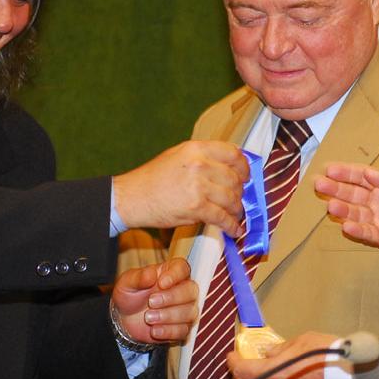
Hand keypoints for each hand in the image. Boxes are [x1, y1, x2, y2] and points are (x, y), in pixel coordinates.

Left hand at [111, 257, 196, 342]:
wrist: (125, 319)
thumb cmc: (130, 296)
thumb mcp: (127, 283)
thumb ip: (139, 277)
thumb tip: (152, 273)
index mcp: (170, 272)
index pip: (182, 268)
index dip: (175, 275)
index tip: (161, 283)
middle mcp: (182, 288)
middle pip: (191, 290)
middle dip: (172, 298)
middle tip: (151, 302)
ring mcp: (185, 308)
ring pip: (190, 312)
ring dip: (169, 316)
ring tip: (148, 318)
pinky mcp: (182, 327)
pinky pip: (184, 330)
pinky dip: (168, 331)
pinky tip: (154, 330)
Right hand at [113, 140, 248, 236]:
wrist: (132, 197)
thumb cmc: (153, 178)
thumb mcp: (178, 156)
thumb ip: (203, 158)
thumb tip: (229, 169)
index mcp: (196, 149)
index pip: (233, 153)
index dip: (244, 167)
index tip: (246, 176)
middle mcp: (200, 164)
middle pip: (235, 178)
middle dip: (240, 192)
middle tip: (239, 199)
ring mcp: (198, 186)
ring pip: (232, 198)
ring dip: (237, 210)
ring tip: (235, 215)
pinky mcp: (196, 207)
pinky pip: (222, 217)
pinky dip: (231, 226)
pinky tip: (234, 230)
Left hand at [227, 332, 337, 378]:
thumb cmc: (329, 355)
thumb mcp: (303, 341)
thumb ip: (282, 348)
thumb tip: (270, 352)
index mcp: (274, 374)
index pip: (243, 370)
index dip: (234, 362)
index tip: (231, 356)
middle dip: (248, 374)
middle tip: (250, 361)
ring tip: (277, 368)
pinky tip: (295, 378)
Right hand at [314, 163, 378, 254]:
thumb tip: (367, 173)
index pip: (359, 176)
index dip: (344, 173)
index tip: (329, 169)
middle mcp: (376, 200)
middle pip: (352, 194)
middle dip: (335, 189)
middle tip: (319, 185)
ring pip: (356, 213)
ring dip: (342, 210)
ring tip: (330, 206)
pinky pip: (367, 233)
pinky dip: (356, 230)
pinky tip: (346, 225)